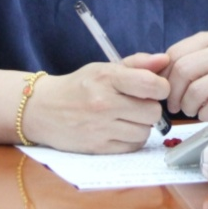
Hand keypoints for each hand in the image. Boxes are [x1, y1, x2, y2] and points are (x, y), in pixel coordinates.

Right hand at [24, 52, 169, 153]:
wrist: (43, 109)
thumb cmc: (79, 86)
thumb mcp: (104, 68)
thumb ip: (137, 64)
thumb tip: (165, 61)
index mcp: (107, 78)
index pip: (151, 85)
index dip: (161, 87)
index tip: (155, 88)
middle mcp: (104, 103)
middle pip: (153, 112)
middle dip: (151, 108)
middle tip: (138, 104)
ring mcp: (100, 128)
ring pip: (145, 132)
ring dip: (142, 125)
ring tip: (128, 117)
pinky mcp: (97, 147)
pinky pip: (132, 147)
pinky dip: (132, 139)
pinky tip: (120, 129)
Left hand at [164, 30, 207, 120]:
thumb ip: (186, 61)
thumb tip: (152, 75)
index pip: (175, 53)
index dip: (163, 76)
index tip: (163, 91)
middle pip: (183, 70)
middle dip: (172, 94)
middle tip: (173, 106)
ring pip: (196, 90)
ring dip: (188, 106)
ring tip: (191, 110)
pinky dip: (204, 114)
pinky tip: (206, 114)